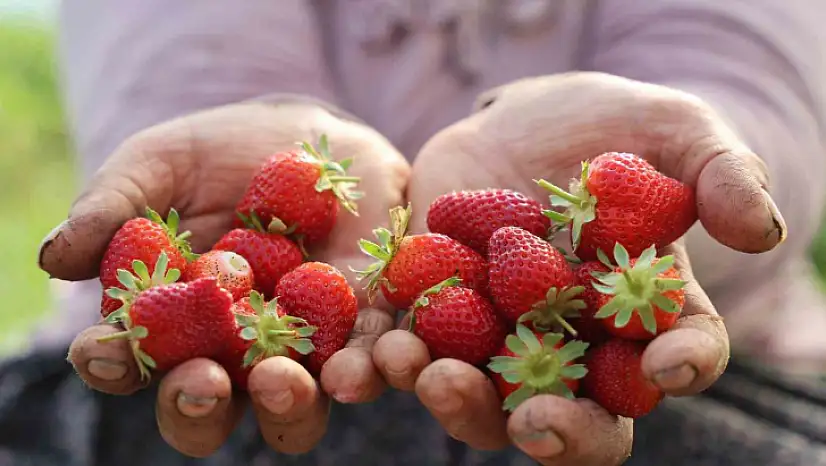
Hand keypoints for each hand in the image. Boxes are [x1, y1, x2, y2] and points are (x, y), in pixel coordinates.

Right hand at [38, 101, 409, 456]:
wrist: (309, 138)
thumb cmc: (219, 154)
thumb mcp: (159, 164)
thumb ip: (112, 208)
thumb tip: (52, 258)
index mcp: (170, 323)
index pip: (131, 360)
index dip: (113, 363)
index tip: (103, 348)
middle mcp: (230, 352)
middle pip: (206, 405)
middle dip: (196, 405)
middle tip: (199, 383)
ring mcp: (299, 349)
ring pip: (287, 406)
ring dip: (282, 405)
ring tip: (278, 381)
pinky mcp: (362, 330)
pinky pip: (364, 364)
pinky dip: (362, 373)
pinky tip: (356, 368)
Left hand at [373, 72, 785, 464]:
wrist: (520, 121)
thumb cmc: (610, 129)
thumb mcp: (674, 130)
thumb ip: (720, 171)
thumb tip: (760, 228)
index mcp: (644, 316)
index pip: (677, 358)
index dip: (682, 367)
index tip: (671, 364)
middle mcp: (575, 346)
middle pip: (576, 415)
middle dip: (558, 428)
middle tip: (535, 419)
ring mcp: (500, 338)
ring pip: (486, 399)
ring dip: (460, 401)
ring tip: (433, 374)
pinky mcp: (435, 315)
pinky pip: (414, 352)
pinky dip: (393, 362)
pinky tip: (378, 354)